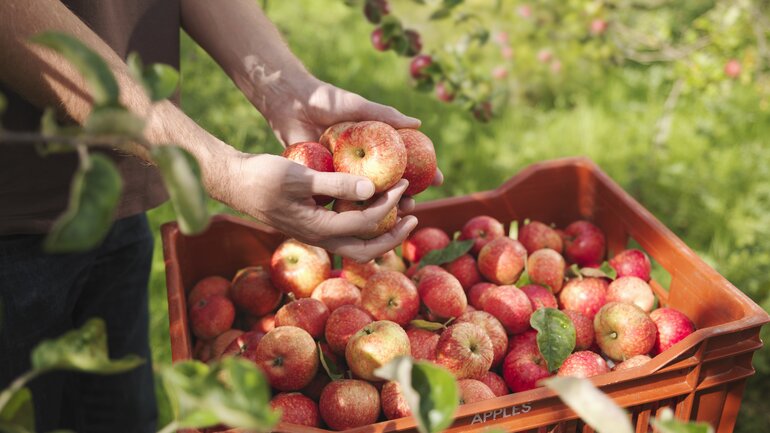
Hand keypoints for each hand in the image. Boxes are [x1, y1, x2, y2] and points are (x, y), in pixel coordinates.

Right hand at [220, 152, 417, 261]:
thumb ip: (335, 183)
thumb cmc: (263, 176)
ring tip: (403, 213)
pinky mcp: (314, 227)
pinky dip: (367, 225)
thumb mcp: (299, 175)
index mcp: (320, 228)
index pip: (366, 224)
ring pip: (359, 246)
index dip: (389, 205)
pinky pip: (348, 235)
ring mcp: (317, 235)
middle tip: (414, 215)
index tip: (403, 183)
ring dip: (383, 233)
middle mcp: (321, 238)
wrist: (235, 183)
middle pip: (368, 251)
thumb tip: (372, 188)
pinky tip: (374, 205)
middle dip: (395, 236)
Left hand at [263, 79, 443, 210]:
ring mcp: (343, 174)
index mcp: (374, 145)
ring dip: (382, 209)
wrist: (291, 103)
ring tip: (394, 215)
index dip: (423, 171)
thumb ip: (384, 115)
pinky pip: (341, 198)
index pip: (406, 161)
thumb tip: (418, 125)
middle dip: (405, 198)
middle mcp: (362, 162)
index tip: (438, 179)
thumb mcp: (357, 107)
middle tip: (413, 205)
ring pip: (367, 198)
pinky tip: (363, 220)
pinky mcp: (323, 181)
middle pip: (390, 186)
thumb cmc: (326, 100)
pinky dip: (353, 209)